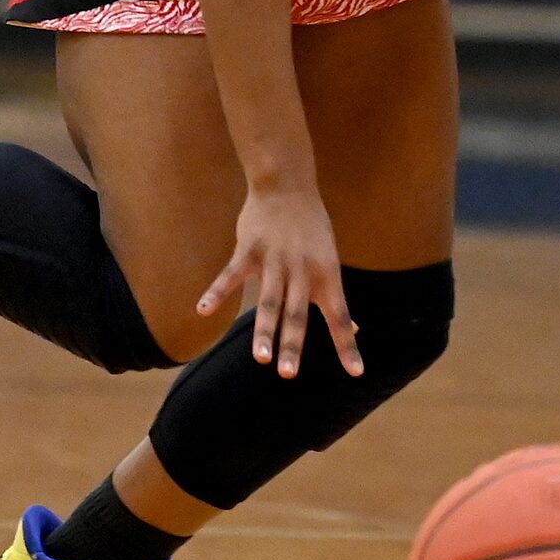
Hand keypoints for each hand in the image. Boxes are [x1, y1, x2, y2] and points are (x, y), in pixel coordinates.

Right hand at [198, 184, 358, 379]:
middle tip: (288, 374)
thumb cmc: (312, 228)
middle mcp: (303, 270)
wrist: (287, 185)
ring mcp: (275, 260)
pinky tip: (203, 311)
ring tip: (260, 358)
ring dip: (263, 330)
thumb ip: (333, 296)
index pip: (340, 316)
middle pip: (298, 313)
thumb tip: (353, 327)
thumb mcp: (330, 259)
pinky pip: (231, 275)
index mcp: (327, 274)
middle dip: (293, 344)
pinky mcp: (248, 249)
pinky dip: (217, 292)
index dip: (347, 344)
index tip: (356, 373)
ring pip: (269, 300)